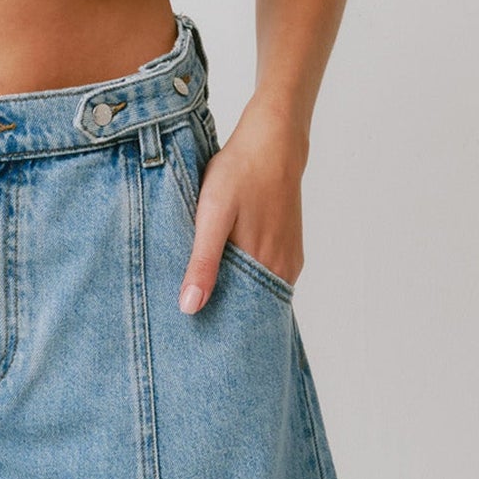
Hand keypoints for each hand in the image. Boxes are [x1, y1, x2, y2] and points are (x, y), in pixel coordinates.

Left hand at [177, 103, 305, 310]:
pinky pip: (267, 274)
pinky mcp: (288, 244)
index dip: (221, 329)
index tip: (198, 337)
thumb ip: (203, 262)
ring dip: (237, 296)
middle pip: (253, 307)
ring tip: (208, 298)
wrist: (273, 140)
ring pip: (260, 290)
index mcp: (265, 266)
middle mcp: (283, 268)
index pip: (243, 319)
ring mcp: (288, 257)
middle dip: (227, 317)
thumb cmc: (240, 173)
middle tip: (195, 321)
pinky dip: (249, 278)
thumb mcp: (212, 216)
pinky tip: (228, 272)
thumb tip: (190, 307)